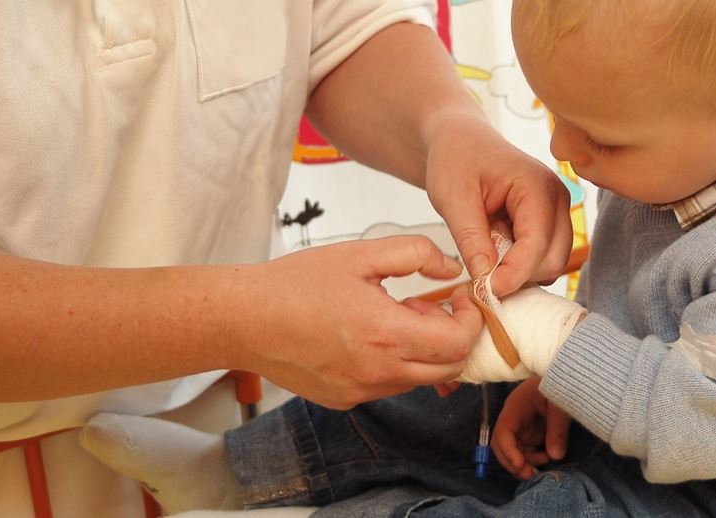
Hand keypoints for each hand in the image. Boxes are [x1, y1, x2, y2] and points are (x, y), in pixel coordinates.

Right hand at [234, 236, 482, 409]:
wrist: (244, 320)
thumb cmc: (296, 284)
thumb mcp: (361, 254)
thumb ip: (416, 254)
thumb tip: (451, 269)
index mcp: (386, 333)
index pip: (458, 342)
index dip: (471, 319)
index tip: (462, 298)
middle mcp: (378, 371)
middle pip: (449, 368)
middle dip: (454, 336)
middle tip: (432, 306)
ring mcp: (362, 391)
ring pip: (420, 379)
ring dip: (424, 350)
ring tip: (394, 317)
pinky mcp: (346, 400)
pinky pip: (389, 386)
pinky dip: (397, 363)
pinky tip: (370, 336)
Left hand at [425, 114, 572, 295]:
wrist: (460, 141)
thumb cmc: (455, 159)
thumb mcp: (452, 197)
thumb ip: (470, 238)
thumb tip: (485, 278)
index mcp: (536, 185)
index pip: (536, 244)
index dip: (512, 274)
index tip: (484, 290)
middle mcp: (557, 198)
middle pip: (552, 259)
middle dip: (518, 275)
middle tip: (480, 273)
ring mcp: (557, 211)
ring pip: (551, 263)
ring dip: (519, 271)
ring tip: (486, 251)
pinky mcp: (550, 222)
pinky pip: (543, 257)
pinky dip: (521, 265)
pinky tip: (495, 249)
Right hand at [491, 376, 570, 479]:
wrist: (566, 379)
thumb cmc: (560, 385)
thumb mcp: (560, 405)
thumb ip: (557, 429)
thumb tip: (555, 456)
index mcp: (515, 407)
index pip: (503, 431)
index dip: (508, 450)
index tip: (519, 464)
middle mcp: (514, 418)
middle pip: (501, 444)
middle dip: (510, 461)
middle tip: (527, 474)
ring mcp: (522, 427)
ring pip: (512, 450)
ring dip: (521, 463)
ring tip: (538, 469)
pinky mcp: (531, 433)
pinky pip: (525, 451)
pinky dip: (531, 460)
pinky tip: (545, 459)